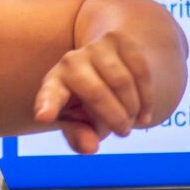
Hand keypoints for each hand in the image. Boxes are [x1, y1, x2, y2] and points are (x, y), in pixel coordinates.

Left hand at [34, 31, 151, 153]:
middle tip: (123, 132)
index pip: (50, 94)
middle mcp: (71, 61)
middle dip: (114, 118)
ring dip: (132, 108)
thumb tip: (90, 148)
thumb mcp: (79, 122)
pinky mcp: (119, 40)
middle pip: (96, 92)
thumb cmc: (87, 101)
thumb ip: (80, 137)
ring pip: (121, 81)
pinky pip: (140, 71)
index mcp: (54, 84)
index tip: (44, 117)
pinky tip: (143, 112)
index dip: (47, 105)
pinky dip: (146, 97)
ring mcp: (95, 47)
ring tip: (132, 120)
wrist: (106, 62)